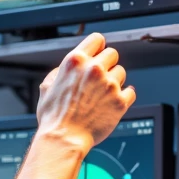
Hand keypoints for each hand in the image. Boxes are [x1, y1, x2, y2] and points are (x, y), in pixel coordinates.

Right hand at [36, 31, 135, 155]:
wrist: (64, 140)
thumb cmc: (54, 118)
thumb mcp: (47, 87)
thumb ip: (60, 72)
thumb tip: (68, 68)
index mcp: (75, 62)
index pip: (97, 39)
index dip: (98, 47)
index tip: (99, 54)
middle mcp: (94, 69)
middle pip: (113, 54)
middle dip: (107, 64)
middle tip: (100, 78)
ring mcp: (109, 85)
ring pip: (122, 72)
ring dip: (115, 81)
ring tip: (102, 95)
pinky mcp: (120, 102)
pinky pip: (130, 92)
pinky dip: (124, 97)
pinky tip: (114, 102)